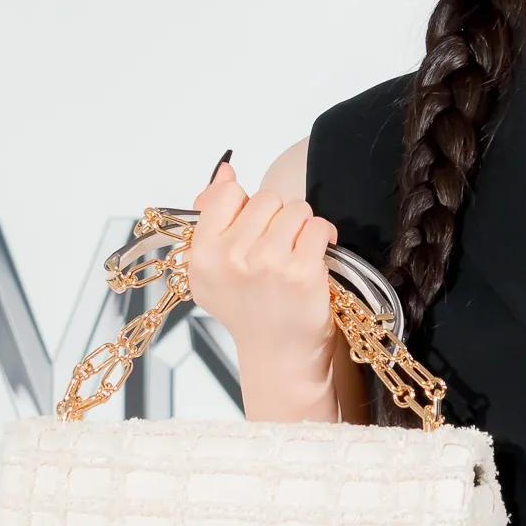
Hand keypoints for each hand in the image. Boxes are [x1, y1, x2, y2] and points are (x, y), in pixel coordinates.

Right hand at [186, 155, 341, 418]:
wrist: (278, 353)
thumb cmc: (247, 308)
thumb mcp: (212, 269)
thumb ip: (212, 216)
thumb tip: (226, 171)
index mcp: (202, 255)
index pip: (227, 194)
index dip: (246, 207)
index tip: (253, 229)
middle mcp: (231, 258)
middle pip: (266, 198)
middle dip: (277, 217)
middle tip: (278, 247)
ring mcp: (268, 264)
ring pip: (295, 209)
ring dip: (302, 226)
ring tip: (295, 253)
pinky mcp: (302, 272)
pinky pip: (318, 227)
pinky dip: (323, 238)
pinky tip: (314, 258)